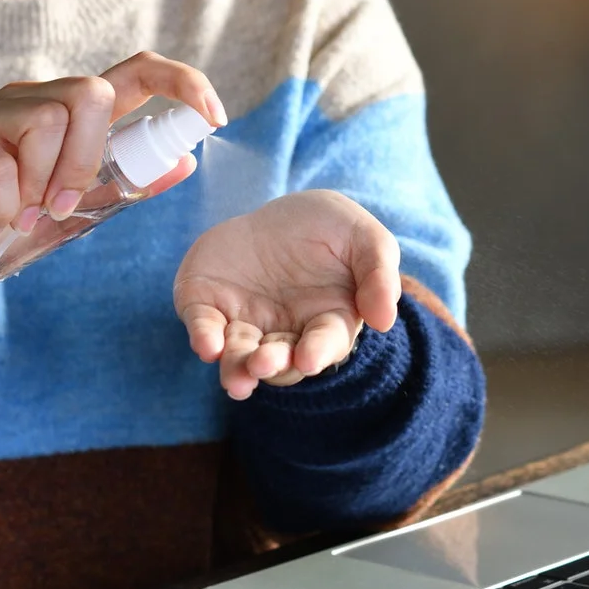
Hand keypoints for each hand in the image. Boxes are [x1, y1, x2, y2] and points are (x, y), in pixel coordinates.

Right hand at [0, 51, 225, 270]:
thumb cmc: (7, 211)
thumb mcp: (75, 205)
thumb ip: (125, 184)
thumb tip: (185, 162)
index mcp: (70, 110)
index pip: (135, 70)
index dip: (181, 83)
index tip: (214, 116)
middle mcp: (30, 97)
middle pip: (87, 93)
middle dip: (88, 158)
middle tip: (64, 205)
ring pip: (43, 122)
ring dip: (43, 184)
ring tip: (24, 217)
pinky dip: (7, 204)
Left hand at [173, 190, 401, 398]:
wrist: (280, 210)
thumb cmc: (330, 228)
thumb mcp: (365, 238)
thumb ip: (380, 274)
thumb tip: (384, 320)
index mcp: (326, 321)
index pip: (324, 343)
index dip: (316, 352)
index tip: (308, 359)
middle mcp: (284, 332)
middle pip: (279, 360)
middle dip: (272, 364)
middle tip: (264, 363)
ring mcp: (245, 322)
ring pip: (239, 356)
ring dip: (236, 369)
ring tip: (237, 378)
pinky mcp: (209, 306)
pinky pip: (204, 326)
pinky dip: (204, 337)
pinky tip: (207, 345)